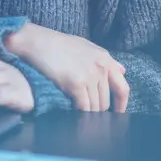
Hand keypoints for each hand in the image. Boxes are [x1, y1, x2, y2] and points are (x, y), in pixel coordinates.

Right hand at [4, 23, 129, 112]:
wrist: (37, 42)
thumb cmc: (59, 44)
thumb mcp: (87, 47)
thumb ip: (105, 61)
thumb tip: (123, 71)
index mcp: (105, 58)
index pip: (123, 88)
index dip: (121, 105)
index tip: (118, 114)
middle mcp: (101, 68)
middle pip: (106, 101)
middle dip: (99, 111)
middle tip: (90, 117)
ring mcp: (90, 76)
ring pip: (96, 107)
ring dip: (89, 115)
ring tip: (81, 118)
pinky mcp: (76, 84)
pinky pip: (84, 107)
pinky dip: (80, 115)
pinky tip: (74, 117)